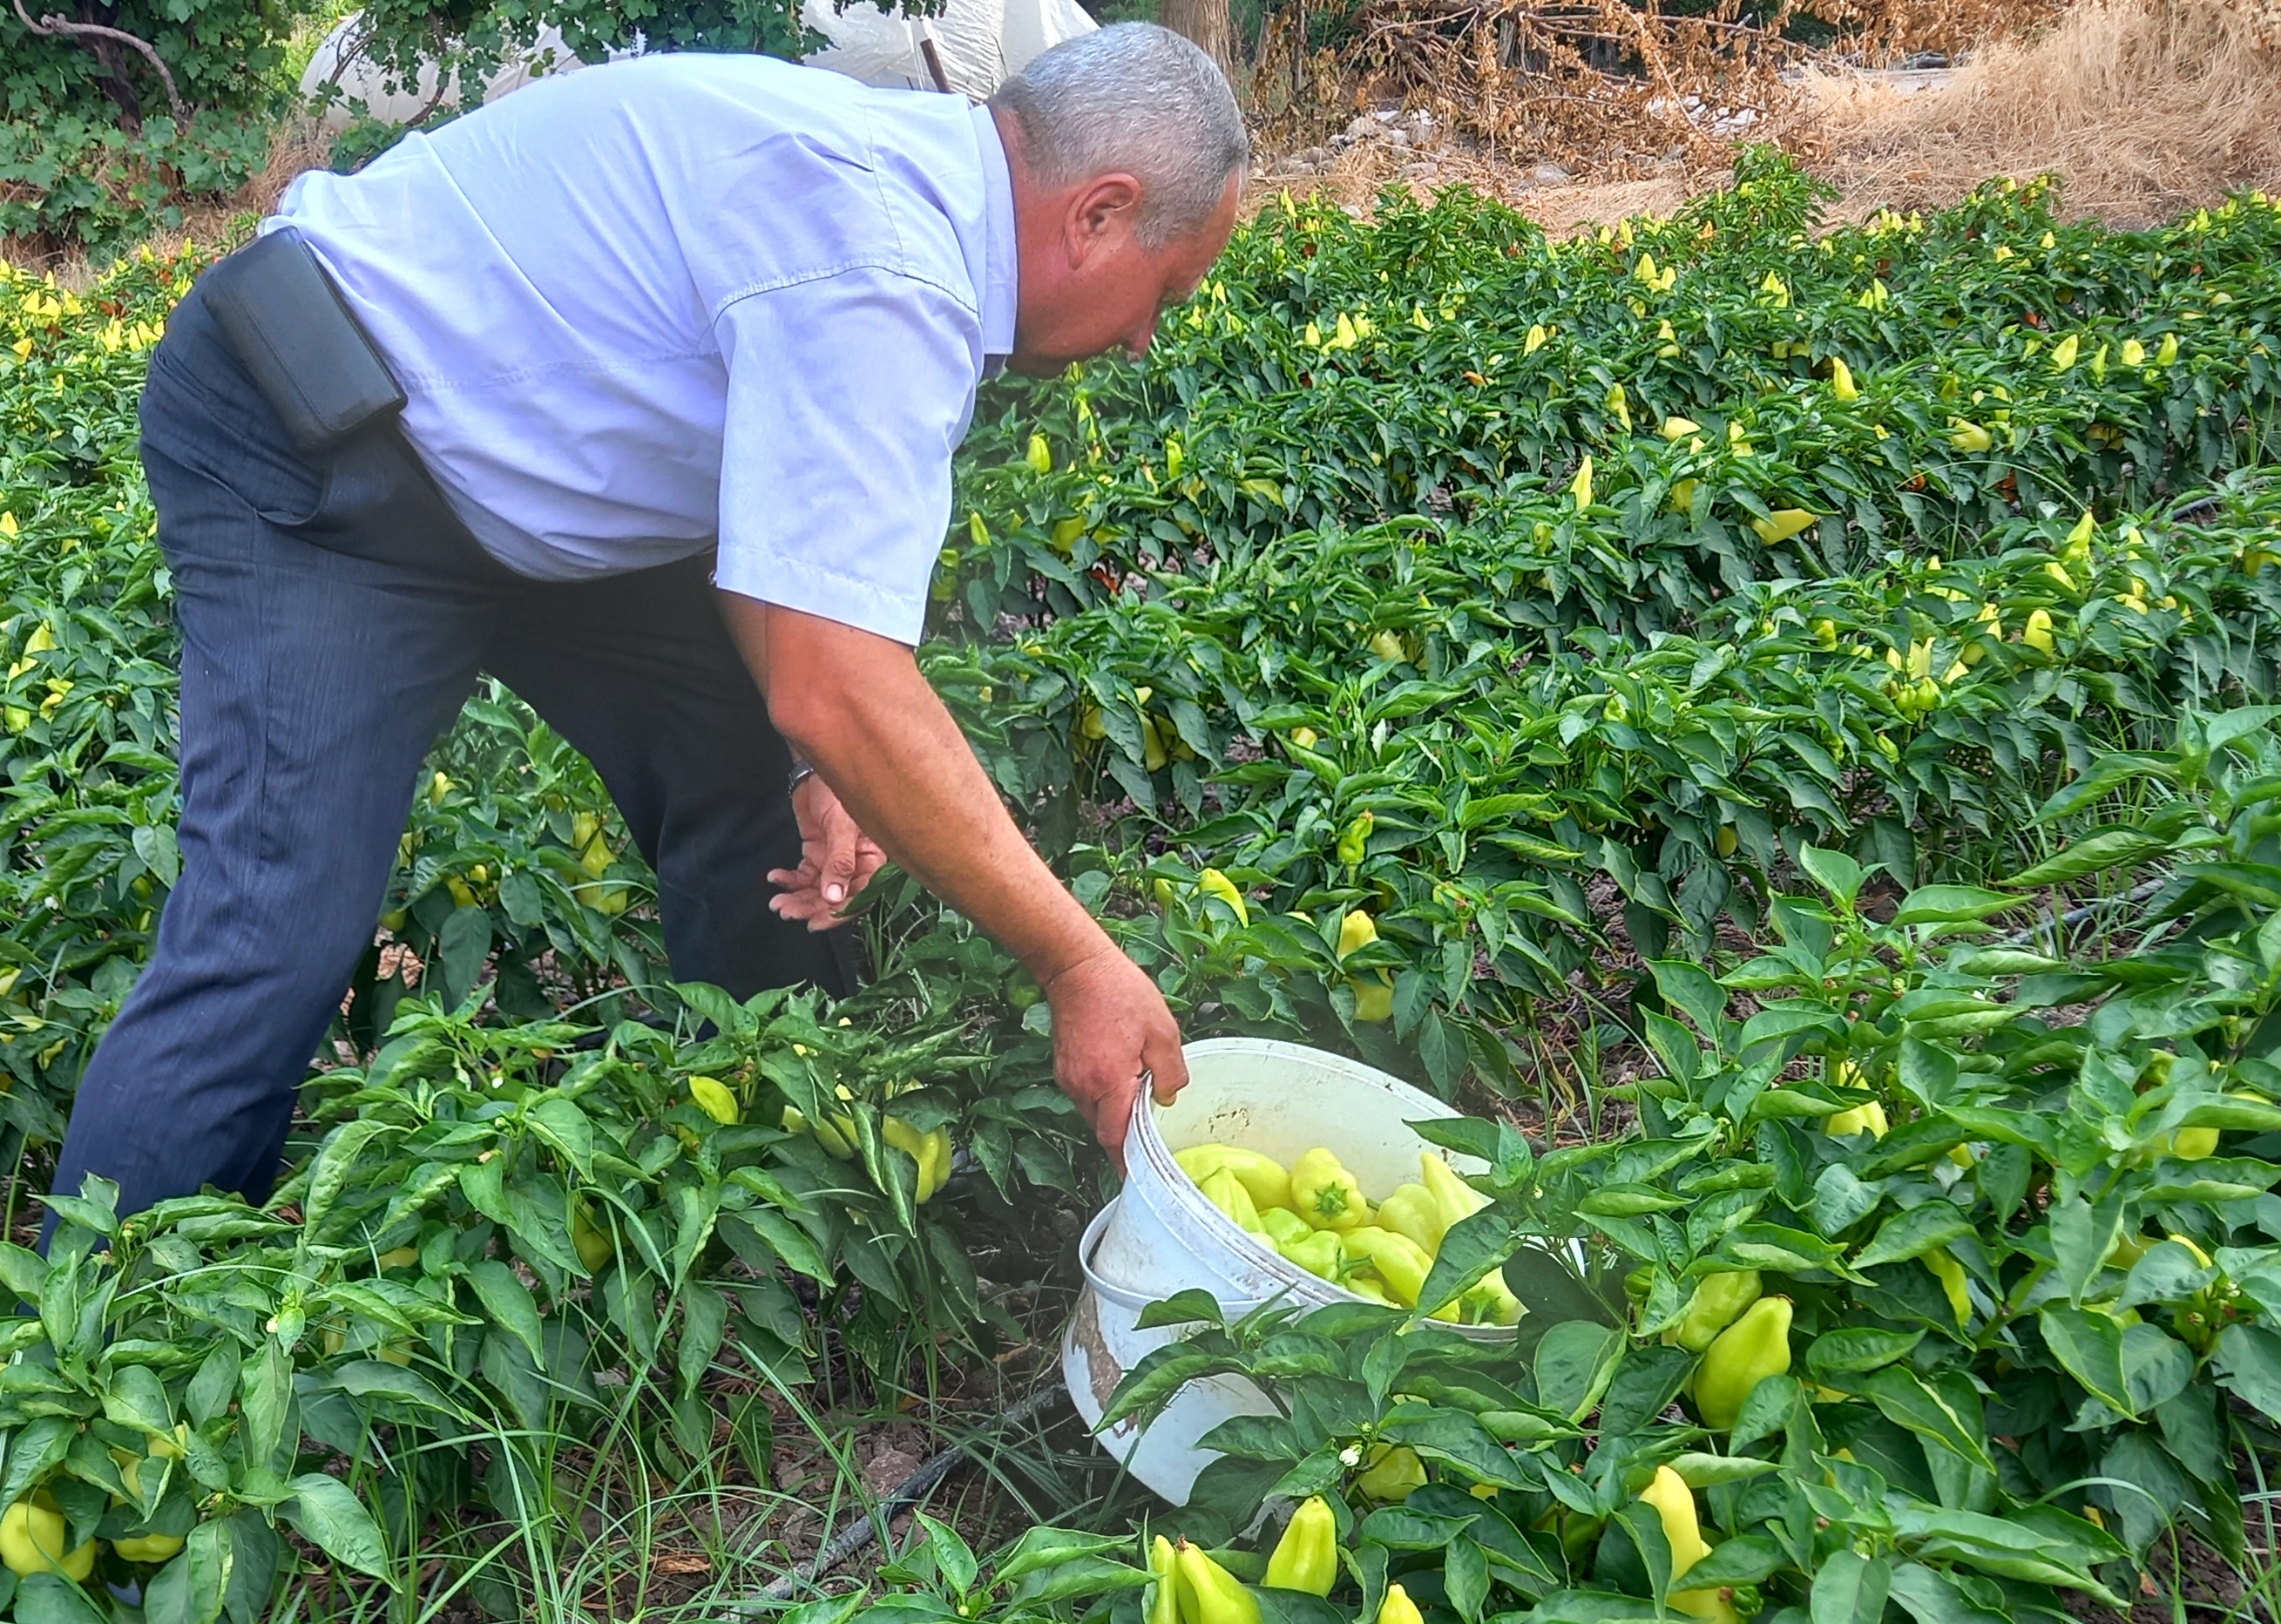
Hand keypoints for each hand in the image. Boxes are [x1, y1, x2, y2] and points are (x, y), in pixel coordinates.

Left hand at [767, 774, 886, 930]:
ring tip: (777, 902)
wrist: (817, 767)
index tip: (816, 922)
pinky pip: (803, 875)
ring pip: (817, 889)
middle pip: (836, 896)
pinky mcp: (817, 853)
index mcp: (873, 858)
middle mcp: (856, 863)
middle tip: (787, 912)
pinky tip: (776, 878)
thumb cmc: (839, 789)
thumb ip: (840, 861)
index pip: (860, 894)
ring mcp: (834, 859)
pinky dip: (789, 879)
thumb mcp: (843, 825)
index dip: (839, 912)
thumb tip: (835, 898)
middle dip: (811, 907)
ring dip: (797, 897)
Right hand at [1044, 944, 1187, 1167]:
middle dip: (1125, 1137)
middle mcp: (1083, 1087)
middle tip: (1149, 1136)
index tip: (1140, 1177)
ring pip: (1094, 1114)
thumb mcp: (1162, 1031)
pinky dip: (1103, 1098)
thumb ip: (1170, 1073)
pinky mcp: (1063, 1068)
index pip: (1116, 1139)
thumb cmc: (1120, 993)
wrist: (1077, 968)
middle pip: (1104, 1130)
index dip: (1128, 1162)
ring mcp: (1069, 1078)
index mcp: (1109, 1082)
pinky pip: (1085, 1096)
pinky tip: (1119, 1078)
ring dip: (1114, 1115)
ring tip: (1136, 1099)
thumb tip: (1166, 1098)